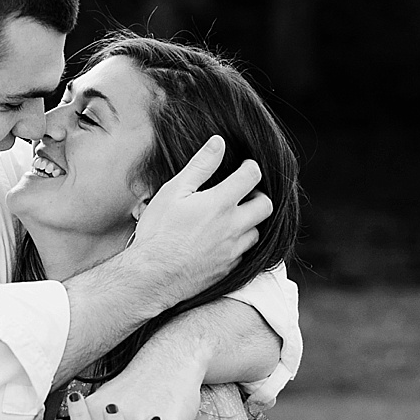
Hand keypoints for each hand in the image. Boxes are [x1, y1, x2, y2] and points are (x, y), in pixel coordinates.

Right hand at [127, 135, 272, 306]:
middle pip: (265, 205)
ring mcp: (234, 250)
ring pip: (257, 231)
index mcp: (221, 204)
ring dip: (249, 221)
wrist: (153, 276)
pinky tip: (221, 239)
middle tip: (240, 193)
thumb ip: (200, 166)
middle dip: (257, 195)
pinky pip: (245, 252)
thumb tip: (218, 143)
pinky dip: (239, 242)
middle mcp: (234, 227)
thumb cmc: (159, 232)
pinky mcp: (231, 268)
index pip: (252, 176)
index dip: (249, 167)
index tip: (243, 167)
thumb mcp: (174, 191)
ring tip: (229, 217)